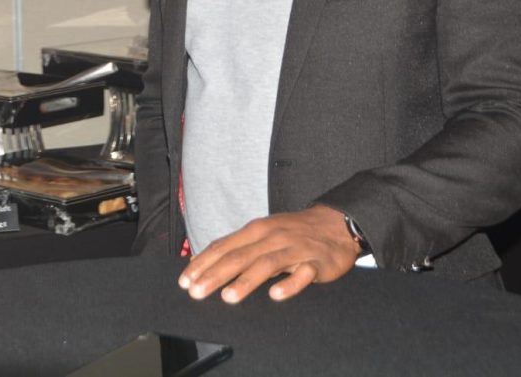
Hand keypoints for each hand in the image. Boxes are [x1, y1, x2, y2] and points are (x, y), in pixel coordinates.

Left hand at [179, 205, 358, 303]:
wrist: (336, 223)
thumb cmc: (292, 231)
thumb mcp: (263, 233)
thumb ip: (237, 247)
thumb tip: (204, 263)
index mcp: (256, 230)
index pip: (224, 247)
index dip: (203, 264)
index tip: (184, 281)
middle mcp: (272, 237)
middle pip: (239, 257)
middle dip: (215, 275)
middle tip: (196, 293)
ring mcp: (294, 249)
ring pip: (267, 264)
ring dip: (246, 281)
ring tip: (228, 297)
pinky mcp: (317, 262)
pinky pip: (303, 274)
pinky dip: (289, 284)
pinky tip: (276, 295)